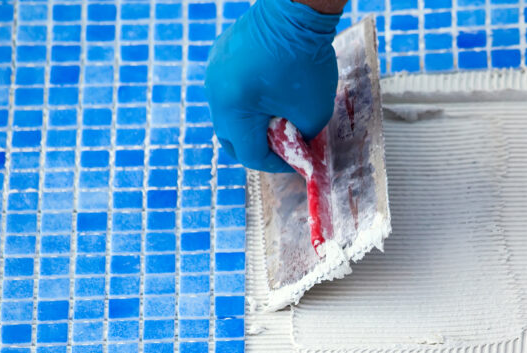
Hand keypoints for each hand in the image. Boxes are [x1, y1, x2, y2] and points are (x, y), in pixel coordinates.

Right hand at [205, 0, 341, 172]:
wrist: (295, 11)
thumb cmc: (305, 63)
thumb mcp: (313, 113)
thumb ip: (302, 139)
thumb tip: (296, 149)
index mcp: (233, 111)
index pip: (251, 155)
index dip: (276, 164)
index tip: (296, 160)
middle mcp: (215, 95)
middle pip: (231, 140)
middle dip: (258, 148)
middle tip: (282, 148)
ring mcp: (213, 75)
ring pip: (228, 115)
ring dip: (251, 124)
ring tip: (277, 119)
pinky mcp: (218, 58)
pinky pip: (228, 91)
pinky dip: (246, 101)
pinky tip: (268, 93)